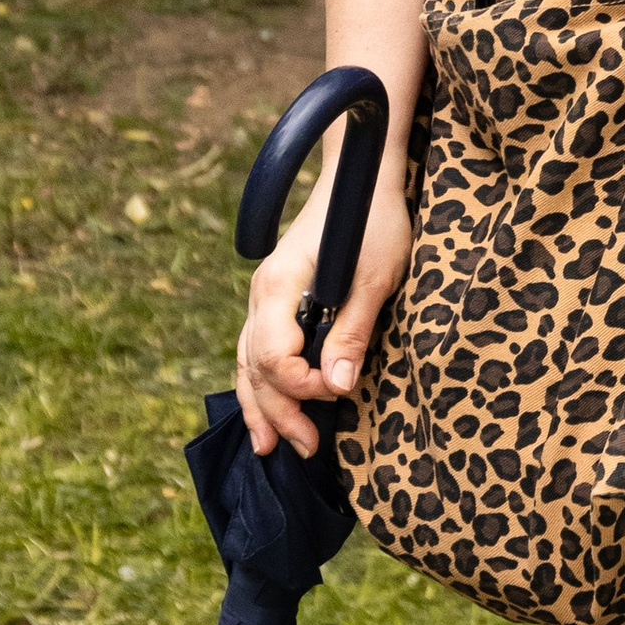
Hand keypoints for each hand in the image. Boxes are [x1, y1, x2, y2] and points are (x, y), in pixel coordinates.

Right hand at [234, 156, 412, 460]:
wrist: (361, 174)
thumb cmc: (374, 218)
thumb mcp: (375, 275)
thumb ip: (352, 330)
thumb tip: (337, 388)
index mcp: (280, 285)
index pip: (274, 355)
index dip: (301, 386)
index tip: (337, 397)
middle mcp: (262, 293)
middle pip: (255, 367)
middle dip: (278, 411)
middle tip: (306, 449)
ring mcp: (265, 296)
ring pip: (249, 361)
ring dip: (261, 405)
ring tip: (269, 446)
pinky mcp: (277, 299)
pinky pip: (257, 349)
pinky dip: (260, 383)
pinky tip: (265, 410)